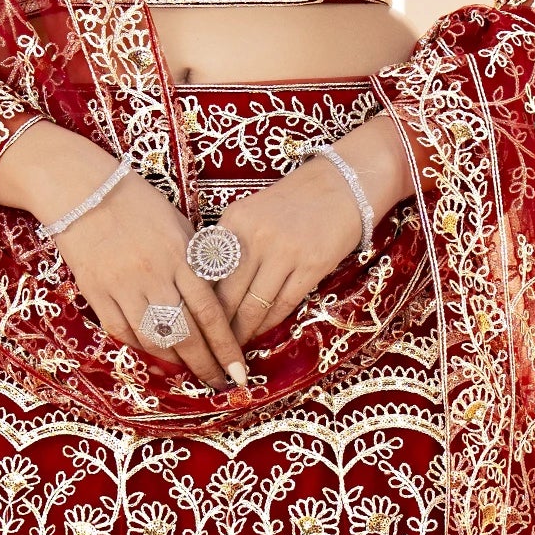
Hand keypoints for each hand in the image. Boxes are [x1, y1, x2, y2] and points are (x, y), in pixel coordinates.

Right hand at [0, 123, 247, 387]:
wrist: (83, 190)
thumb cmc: (138, 203)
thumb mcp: (178, 224)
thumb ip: (197, 260)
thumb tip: (216, 298)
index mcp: (181, 256)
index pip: (211, 311)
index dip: (226, 346)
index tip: (238, 369)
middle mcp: (155, 275)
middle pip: (186, 333)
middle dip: (205, 364)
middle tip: (218, 383)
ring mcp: (123, 286)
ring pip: (154, 338)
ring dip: (176, 363)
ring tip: (191, 375)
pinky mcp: (96, 292)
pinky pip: (122, 331)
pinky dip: (141, 349)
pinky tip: (156, 360)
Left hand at [217, 118, 410, 342]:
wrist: (341, 184)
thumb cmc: (290, 203)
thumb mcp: (250, 215)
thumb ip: (228, 247)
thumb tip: (207, 293)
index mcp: (232, 222)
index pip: (207, 275)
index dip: (199, 306)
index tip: (193, 327)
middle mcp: (255, 237)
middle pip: (227, 296)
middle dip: (217, 329)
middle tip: (210, 350)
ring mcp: (285, 252)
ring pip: (254, 306)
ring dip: (242, 333)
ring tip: (234, 350)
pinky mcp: (312, 265)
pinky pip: (283, 305)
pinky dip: (269, 324)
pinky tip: (260, 333)